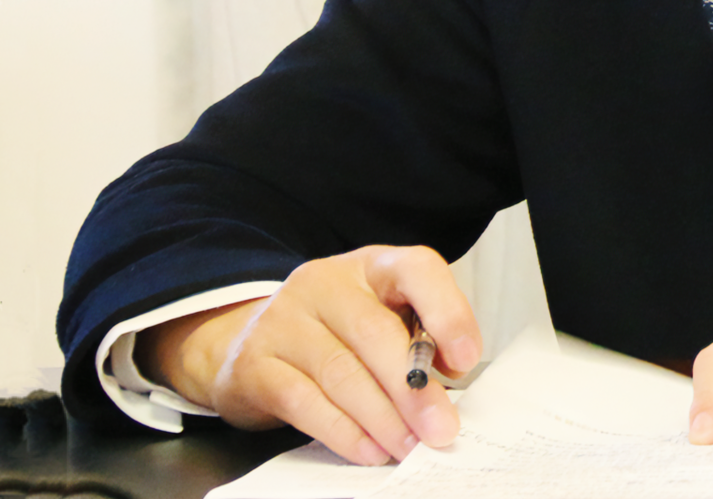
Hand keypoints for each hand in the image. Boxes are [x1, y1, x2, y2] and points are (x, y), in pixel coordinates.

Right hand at [135, 245, 481, 465]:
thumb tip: (447, 379)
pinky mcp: (256, 364)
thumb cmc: (333, 329)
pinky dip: (344, 432)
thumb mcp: (378, 313)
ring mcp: (284, 320)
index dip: (448, 313)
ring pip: (342, 372)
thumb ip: (416, 335)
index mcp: (372, 265)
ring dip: (383, 418)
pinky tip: (370, 449)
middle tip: (441, 427)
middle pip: (376, 332)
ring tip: (410, 446)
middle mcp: (326, 283)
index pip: (417, 269)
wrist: (243, 340)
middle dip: (414, 388)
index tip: (466, 361)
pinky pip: (305, 402)